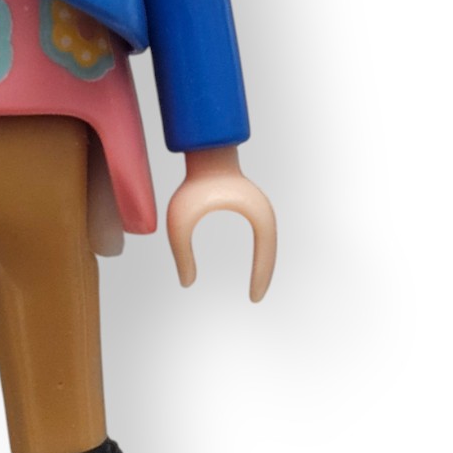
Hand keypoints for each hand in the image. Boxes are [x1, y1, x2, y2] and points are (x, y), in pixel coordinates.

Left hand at [166, 146, 276, 301]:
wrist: (204, 154)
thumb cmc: (192, 184)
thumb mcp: (181, 221)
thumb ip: (180, 252)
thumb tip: (186, 283)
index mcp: (257, 214)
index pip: (267, 253)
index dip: (262, 276)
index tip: (254, 298)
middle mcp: (264, 212)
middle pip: (271, 251)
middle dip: (265, 275)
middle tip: (256, 299)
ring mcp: (260, 208)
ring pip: (268, 244)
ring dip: (264, 264)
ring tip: (256, 288)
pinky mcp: (253, 207)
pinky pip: (262, 236)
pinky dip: (260, 253)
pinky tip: (252, 267)